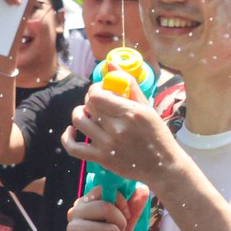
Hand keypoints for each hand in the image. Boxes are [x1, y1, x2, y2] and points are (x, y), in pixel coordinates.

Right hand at [62, 186, 147, 230]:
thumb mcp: (122, 229)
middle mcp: (75, 213)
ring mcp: (72, 229)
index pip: (103, 190)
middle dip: (121, 224)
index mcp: (85, 204)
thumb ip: (132, 210)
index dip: (120, 201)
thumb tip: (143, 190)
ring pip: (109, 229)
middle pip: (107, 207)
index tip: (126, 215)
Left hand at [63, 86, 179, 189]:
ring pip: (79, 122)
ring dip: (80, 114)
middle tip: (98, 103)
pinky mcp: (101, 159)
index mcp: (130, 113)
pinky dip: (67, 137)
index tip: (102, 91)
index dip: (95, 89)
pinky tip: (72, 130)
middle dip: (90, 100)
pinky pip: (74, 148)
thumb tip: (111, 64)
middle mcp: (117, 128)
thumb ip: (130, 85)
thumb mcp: (148, 108)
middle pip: (88, 105)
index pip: (97, 94)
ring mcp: (107, 144)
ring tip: (88, 114)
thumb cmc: (158, 135)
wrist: (162, 167)